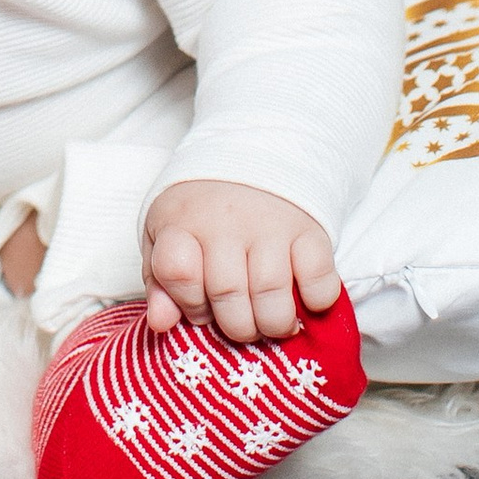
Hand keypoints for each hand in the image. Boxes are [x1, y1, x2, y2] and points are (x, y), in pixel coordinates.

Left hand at [141, 179, 340, 341]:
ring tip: (271, 319)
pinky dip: (315, 301)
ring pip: (272, 298)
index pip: (176, 270)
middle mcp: (225, 220)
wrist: (250, 151)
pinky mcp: (309, 229)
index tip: (201, 305)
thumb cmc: (202, 208)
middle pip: (228, 296)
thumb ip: (160, 282)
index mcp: (182, 220)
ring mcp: (270, 224)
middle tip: (243, 322)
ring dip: (273, 324)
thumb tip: (161, 323)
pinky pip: (319, 281)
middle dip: (237, 327)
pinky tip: (303, 297)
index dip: (188, 301)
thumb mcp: (166, 234)